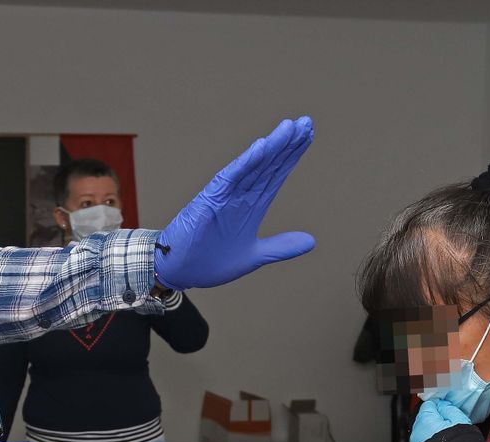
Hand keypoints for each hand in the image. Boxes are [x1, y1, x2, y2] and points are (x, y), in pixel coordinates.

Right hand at [154, 117, 315, 290]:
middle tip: (306, 122)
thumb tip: (311, 241)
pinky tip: (260, 147)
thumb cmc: (210, 261)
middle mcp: (240, 196)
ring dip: (271, 147)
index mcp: (251, 205)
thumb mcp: (254, 256)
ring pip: (252, 167)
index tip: (308, 133)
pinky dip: (244, 164)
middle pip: (268, 165)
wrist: (178, 272)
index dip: (292, 154)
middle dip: (288, 144)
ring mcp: (224, 197)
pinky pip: (229, 179)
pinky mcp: (208, 201)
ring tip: (290, 127)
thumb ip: (281, 247)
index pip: (276, 173)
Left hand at [410, 398, 472, 441]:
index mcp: (424, 419)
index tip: (447, 408)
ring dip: (435, 431)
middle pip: (426, 418)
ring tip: (449, 437)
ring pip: (425, 431)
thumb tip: (444, 405)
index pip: (429, 404)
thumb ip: (450, 409)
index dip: (440, 405)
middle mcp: (416, 430)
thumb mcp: (459, 421)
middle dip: (437, 418)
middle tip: (451, 423)